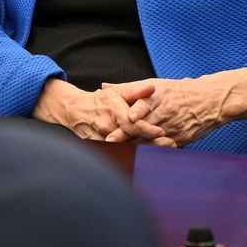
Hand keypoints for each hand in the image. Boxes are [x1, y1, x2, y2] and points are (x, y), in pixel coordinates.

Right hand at [32, 78, 173, 144]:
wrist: (75, 112)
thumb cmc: (101, 101)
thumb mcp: (117, 92)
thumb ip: (135, 91)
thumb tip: (152, 88)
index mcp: (114, 112)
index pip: (132, 124)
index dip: (147, 129)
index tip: (161, 131)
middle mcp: (108, 128)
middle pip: (132, 140)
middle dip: (152, 143)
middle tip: (171, 144)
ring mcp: (103, 141)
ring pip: (126, 150)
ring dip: (145, 152)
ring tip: (164, 152)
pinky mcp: (99, 149)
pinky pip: (118, 155)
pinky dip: (133, 157)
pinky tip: (148, 159)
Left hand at [103, 68, 246, 146]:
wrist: (210, 101)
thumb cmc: (179, 91)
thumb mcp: (156, 85)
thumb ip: (128, 88)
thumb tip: (103, 87)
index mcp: (158, 97)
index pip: (142, 105)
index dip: (133, 113)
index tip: (124, 118)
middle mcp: (165, 112)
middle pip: (142, 125)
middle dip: (126, 134)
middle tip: (109, 141)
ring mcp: (172, 127)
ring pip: (150, 139)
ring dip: (134, 145)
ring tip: (118, 152)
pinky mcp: (178, 140)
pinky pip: (162, 148)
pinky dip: (149, 153)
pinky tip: (137, 158)